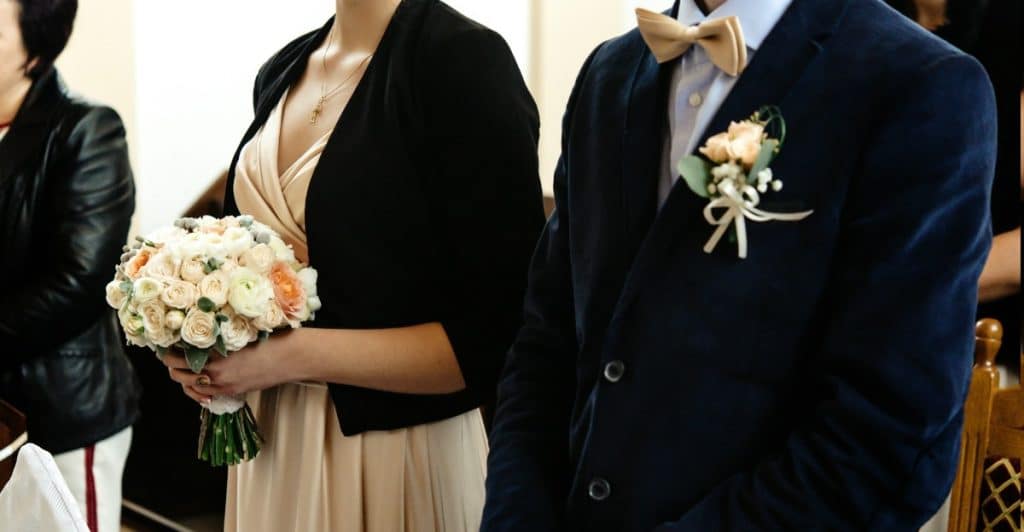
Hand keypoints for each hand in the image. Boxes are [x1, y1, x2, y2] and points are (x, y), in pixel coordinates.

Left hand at [161, 330, 299, 404]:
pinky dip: (196, 389)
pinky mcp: (232, 392)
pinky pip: (204, 396)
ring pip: (188, 387)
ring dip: (182, 376)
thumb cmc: (269, 339)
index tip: (166, 344)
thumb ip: (216, 338)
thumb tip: (196, 335)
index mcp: (214, 356)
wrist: (291, 357)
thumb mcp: (238, 333)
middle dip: (171, 364)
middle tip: (171, 353)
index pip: (176, 357)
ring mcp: (223, 386)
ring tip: (182, 365)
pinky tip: (198, 380)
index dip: (167, 351)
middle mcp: (215, 374)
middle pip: (177, 374)